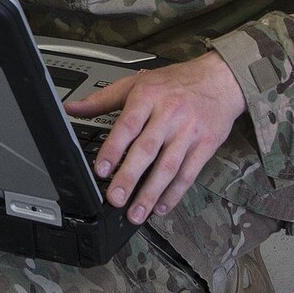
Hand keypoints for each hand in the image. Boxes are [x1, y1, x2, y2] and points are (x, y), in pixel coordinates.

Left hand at [64, 51, 245, 223]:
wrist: (221, 79)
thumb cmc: (176, 82)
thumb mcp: (137, 83)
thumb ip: (103, 99)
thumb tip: (72, 108)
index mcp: (148, 97)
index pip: (128, 125)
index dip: (113, 149)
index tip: (101, 170)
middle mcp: (169, 114)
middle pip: (147, 149)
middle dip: (130, 177)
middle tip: (115, 199)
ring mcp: (189, 131)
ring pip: (168, 166)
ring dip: (151, 193)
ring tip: (136, 213)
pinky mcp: (206, 145)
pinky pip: (189, 173)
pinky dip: (175, 193)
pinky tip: (161, 206)